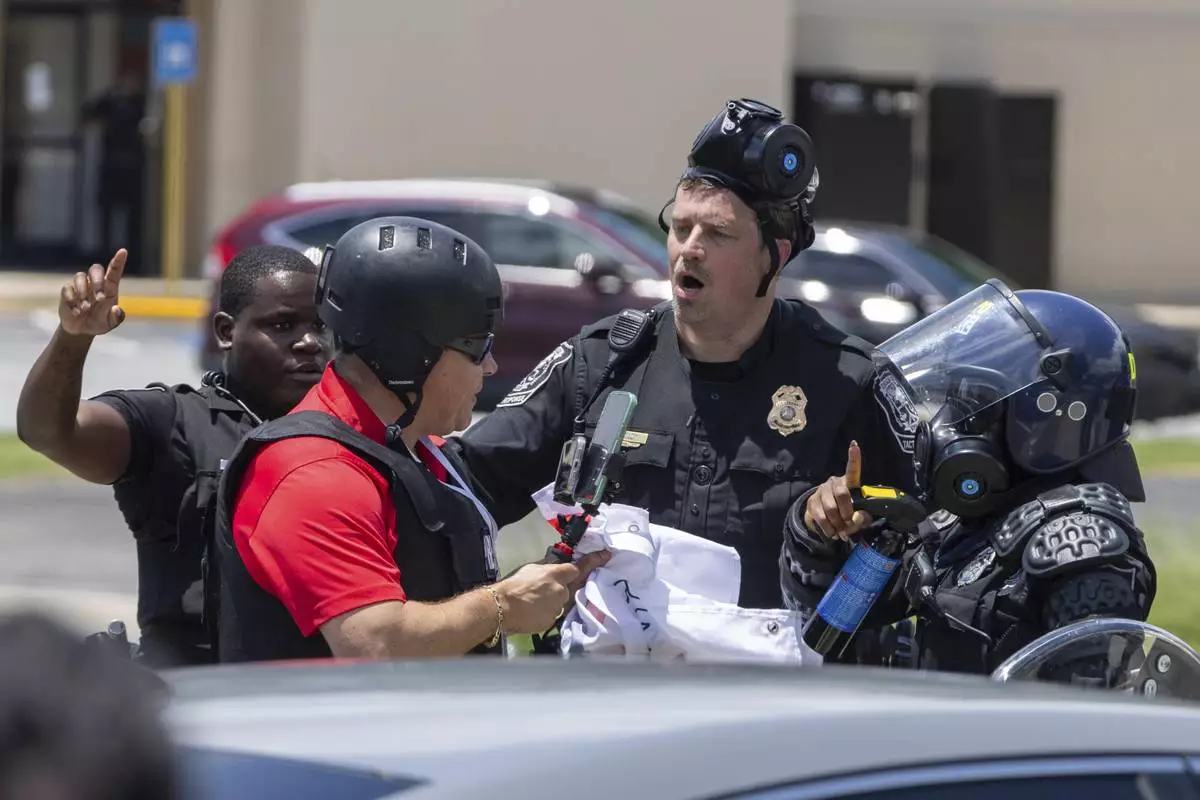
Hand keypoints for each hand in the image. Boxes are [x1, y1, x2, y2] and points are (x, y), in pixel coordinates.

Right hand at [59, 249, 126, 336]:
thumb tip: (117, 309)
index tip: (123, 251)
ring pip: (79, 277)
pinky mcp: (66, 291)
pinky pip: (67, 289)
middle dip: (98, 281)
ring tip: (85, 308)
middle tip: (100, 298)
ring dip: (83, 292)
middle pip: (95, 269)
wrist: (82, 330)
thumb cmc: (99, 322)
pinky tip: (76, 312)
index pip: (114, 270)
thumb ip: (116, 317)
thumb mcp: (111, 323)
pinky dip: (72, 301)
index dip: (118, 260)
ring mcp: (80, 285)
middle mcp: (94, 282)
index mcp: (109, 287)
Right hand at [493, 550, 610, 633]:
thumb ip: (548, 570)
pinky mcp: (553, 621)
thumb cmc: (514, 584)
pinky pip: (554, 614)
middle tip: (542, 589)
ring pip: (562, 602)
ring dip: (553, 601)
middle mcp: (563, 591)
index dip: (593, 561)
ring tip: (534, 601)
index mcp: (557, 574)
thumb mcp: (532, 569)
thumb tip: (553, 572)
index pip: (578, 567)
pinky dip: (547, 611)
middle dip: (560, 587)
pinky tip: (533, 611)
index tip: (606, 556)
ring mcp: (559, 608)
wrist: (502, 607)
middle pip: (570, 587)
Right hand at [805, 441, 871, 540]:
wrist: (824, 520)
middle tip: (849, 525)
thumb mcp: (859, 518)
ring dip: (838, 525)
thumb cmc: (847, 514)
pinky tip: (832, 533)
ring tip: (841, 532)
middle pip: (842, 494)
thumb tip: (856, 518)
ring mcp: (821, 491)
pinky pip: (820, 517)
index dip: (854, 458)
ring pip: (830, 508)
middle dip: (847, 513)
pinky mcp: (811, 502)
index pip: (852, 470)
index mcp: (848, 483)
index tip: (854, 445)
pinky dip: (828, 529)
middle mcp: (833, 483)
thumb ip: (862, 518)